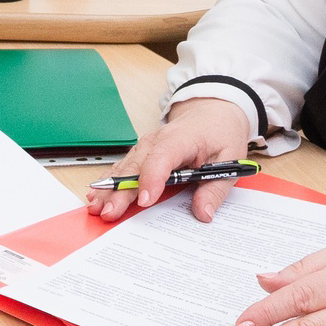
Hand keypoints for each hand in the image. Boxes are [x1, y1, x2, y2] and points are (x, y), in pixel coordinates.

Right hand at [91, 96, 254, 222]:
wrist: (212, 112)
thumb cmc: (219, 133)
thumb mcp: (230, 159)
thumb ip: (215, 189)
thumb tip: (203, 213)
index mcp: (181, 138)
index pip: (162, 157)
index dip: (152, 179)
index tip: (145, 201)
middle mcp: (157, 140)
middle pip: (136, 166)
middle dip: (120, 190)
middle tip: (110, 212)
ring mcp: (145, 146)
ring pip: (124, 167)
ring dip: (109, 188)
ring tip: (96, 207)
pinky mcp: (141, 153)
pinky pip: (123, 167)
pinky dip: (109, 182)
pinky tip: (96, 195)